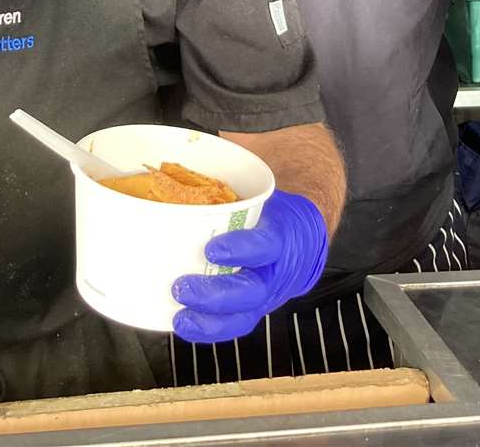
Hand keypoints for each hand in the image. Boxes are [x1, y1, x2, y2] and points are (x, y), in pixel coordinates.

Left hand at [171, 190, 327, 343]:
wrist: (303, 233)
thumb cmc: (272, 209)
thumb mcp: (261, 190)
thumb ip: (228, 179)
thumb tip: (177, 152)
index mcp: (280, 234)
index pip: (266, 245)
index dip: (242, 250)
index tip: (212, 249)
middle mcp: (275, 271)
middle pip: (251, 291)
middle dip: (216, 295)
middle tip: (181, 287)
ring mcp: (266, 294)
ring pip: (243, 315)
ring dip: (209, 320)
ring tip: (179, 317)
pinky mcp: (254, 307)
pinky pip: (234, 324)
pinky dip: (209, 329)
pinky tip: (184, 325)